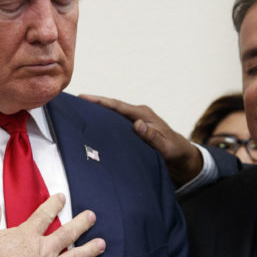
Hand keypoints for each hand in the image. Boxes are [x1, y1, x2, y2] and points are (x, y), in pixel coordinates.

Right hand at [79, 94, 203, 187]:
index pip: (118, 106)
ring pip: (112, 116)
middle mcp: (138, 115)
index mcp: (143, 115)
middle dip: (93, 104)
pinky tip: (92, 129)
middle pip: (112, 107)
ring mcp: (135, 123)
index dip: (100, 101)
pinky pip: (115, 125)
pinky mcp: (133, 131)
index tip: (83, 97)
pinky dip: (104, 124)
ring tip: (77, 114)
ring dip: (97, 114)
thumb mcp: (166, 148)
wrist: (183, 159)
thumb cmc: (176, 152)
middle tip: (72, 103)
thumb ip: (153, 137)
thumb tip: (137, 124)